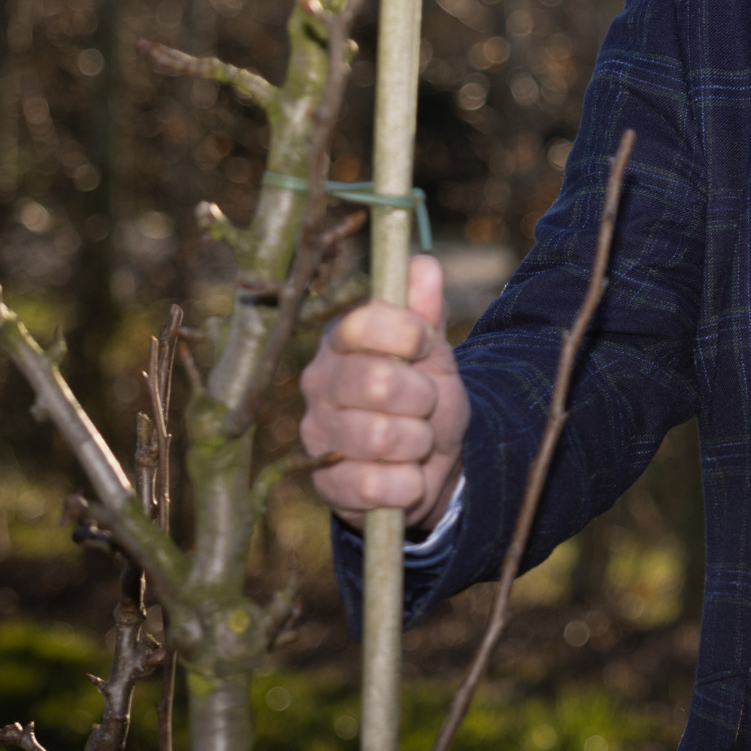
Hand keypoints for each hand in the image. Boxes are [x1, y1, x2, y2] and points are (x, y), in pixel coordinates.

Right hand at [299, 254, 468, 531]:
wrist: (428, 464)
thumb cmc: (424, 397)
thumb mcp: (433, 354)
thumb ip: (426, 312)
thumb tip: (424, 264)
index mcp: (340, 341)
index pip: (362, 322)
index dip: (406, 333)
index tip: (424, 344)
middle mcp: (318, 384)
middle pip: (377, 382)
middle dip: (422, 396)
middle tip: (425, 402)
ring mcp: (317, 435)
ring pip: (383, 437)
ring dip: (420, 442)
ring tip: (417, 440)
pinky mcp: (325, 485)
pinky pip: (376, 486)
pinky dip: (408, 483)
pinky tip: (405, 475)